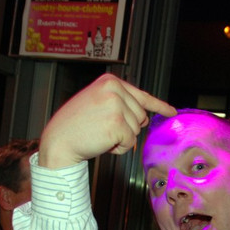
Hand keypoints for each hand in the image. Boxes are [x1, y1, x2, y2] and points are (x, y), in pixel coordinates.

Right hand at [38, 74, 175, 168]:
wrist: (57, 141)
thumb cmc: (75, 126)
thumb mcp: (97, 103)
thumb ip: (120, 103)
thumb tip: (145, 115)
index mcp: (109, 81)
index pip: (140, 95)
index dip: (158, 106)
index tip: (171, 111)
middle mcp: (114, 89)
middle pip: (140, 115)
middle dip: (126, 127)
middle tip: (102, 128)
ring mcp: (116, 105)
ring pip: (136, 130)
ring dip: (121, 138)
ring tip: (99, 134)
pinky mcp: (117, 124)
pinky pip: (129, 142)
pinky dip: (117, 148)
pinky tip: (101, 142)